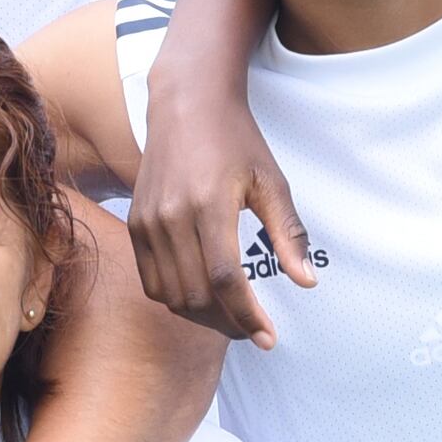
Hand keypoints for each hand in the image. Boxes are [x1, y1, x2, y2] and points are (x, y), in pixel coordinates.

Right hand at [128, 56, 311, 350]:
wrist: (186, 104)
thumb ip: (288, 233)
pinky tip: (201, 297)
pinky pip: (151, 281)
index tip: (268, 337)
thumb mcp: (271, 181)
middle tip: (253, 328)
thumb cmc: (236, 140)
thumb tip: (307, 283)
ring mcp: (147, 222)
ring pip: (171, 295)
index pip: (224, 280)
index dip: (246, 315)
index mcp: (209, 205)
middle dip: (227, 322)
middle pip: (196, 295)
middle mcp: (171, 216)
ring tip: (229, 317)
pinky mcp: (135, 224)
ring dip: (201, 316)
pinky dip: (176, 299)